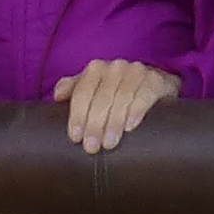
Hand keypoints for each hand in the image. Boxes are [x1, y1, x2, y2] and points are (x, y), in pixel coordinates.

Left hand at [59, 59, 179, 152]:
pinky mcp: (156, 80)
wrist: (156, 86)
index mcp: (96, 69)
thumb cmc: (118, 92)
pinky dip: (137, 110)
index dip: (77, 115)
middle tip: (91, 147)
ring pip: (121, 97)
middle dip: (94, 124)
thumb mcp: (94, 89)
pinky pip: (145, 94)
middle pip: (101, 97)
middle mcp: (115, 66)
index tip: (75, 138)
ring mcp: (137, 71)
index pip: (82, 92)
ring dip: (114, 122)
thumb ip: (74, 89)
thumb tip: (57, 96)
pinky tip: (131, 126)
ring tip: (109, 144)